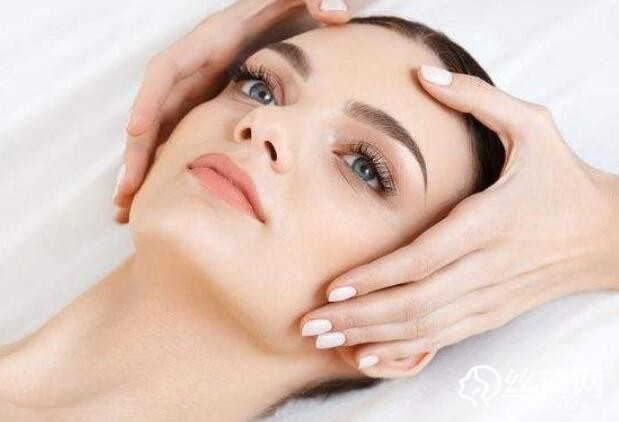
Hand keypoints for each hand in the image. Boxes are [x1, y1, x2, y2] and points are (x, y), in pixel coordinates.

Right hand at [113, 0, 356, 222]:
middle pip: (154, 109)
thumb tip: (336, 11)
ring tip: (125, 209)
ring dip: (142, 167)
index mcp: (212, 42)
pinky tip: (156, 194)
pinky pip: (178, 134)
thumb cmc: (288, 3)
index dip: (149, 99)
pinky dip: (163, 163)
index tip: (135, 131)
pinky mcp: (206, 101)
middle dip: (137, 150)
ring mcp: (198, 85)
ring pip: (160, 128)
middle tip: (125, 193)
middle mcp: (196, 66)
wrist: (285, 9)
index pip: (169, 69)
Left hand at [299, 64, 618, 377]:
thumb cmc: (562, 179)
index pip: (424, 259)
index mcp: (490, 222)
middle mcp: (487, 267)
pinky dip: (403, 350)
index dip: (376, 277)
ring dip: (371, 337)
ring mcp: (490, 298)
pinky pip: (441, 340)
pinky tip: (369, 354)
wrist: (606, 236)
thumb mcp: (533, 127)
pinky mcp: (492, 314)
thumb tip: (426, 73)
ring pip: (423, 328)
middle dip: (358, 317)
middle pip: (414, 303)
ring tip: (325, 340)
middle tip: (310, 324)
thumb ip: (478, 99)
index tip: (333, 286)